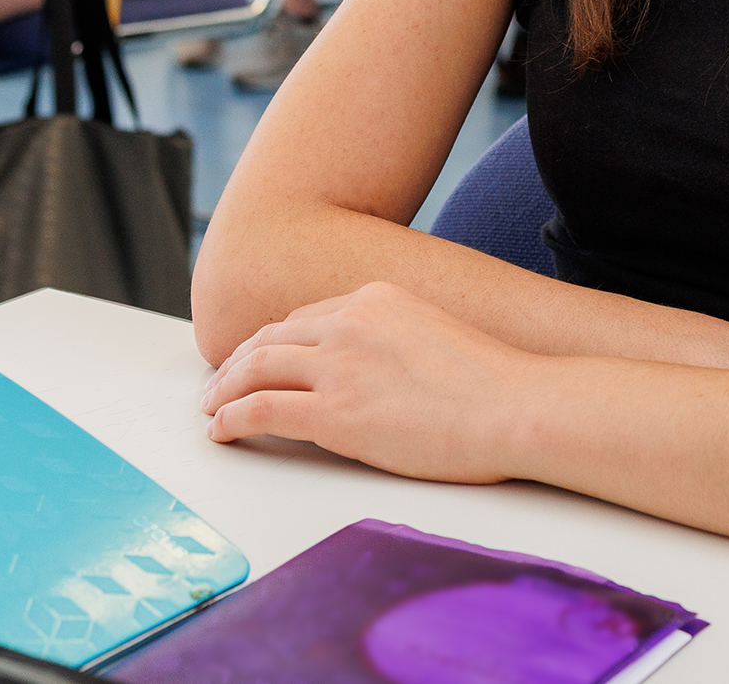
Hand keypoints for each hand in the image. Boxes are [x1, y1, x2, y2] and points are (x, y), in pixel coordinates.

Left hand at [200, 282, 544, 483]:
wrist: (517, 405)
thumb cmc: (497, 386)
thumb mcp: (440, 337)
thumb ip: (400, 342)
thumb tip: (384, 369)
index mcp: (376, 298)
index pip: (305, 318)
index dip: (272, 342)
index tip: (257, 359)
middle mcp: (349, 321)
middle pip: (271, 339)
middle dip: (238, 362)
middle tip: (220, 383)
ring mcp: (339, 364)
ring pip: (256, 369)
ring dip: (224, 389)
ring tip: (211, 408)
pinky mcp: (335, 411)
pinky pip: (261, 409)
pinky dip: (232, 418)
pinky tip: (221, 429)